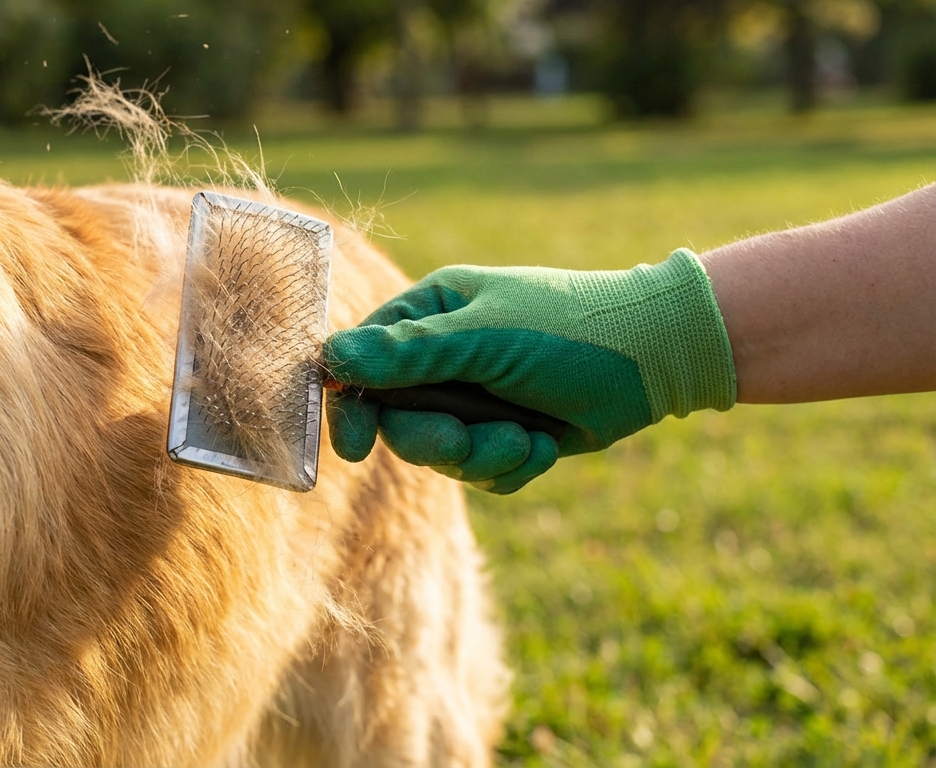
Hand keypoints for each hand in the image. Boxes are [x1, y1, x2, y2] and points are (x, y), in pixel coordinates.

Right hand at [323, 249, 735, 492]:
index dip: (351, 406)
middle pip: (395, 420)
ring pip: (438, 455)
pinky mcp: (503, 435)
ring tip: (527, 437)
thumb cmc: (570, 330)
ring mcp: (473, 398)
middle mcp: (443, 356)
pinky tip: (545, 442)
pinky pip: (479, 474)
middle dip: (435, 438)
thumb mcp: (485, 338)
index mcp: (429, 314)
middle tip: (468, 437)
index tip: (354, 444)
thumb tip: (329, 360)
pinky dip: (511, 466)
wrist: (657, 359)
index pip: (360, 362)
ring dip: (482, 455)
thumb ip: (407, 353)